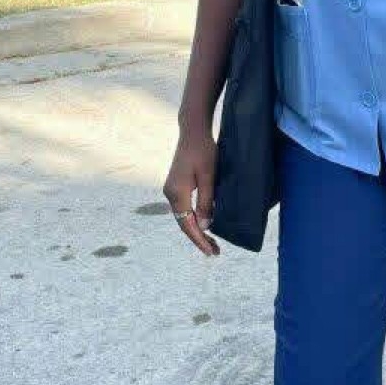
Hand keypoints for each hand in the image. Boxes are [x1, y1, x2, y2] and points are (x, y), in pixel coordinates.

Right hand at [164, 124, 219, 256]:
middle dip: (199, 238)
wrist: (192, 132)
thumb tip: (204, 226)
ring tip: (211, 242)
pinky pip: (184, 208)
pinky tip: (204, 223)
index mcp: (177, 193)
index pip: (187, 224)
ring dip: (196, 229)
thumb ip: (207, 202)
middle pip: (184, 223)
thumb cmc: (204, 151)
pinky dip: (193, 218)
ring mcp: (171, 189)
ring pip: (183, 217)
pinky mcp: (176, 185)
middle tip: (215, 251)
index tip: (211, 252)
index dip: (199, 240)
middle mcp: (170, 194)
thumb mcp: (210, 177)